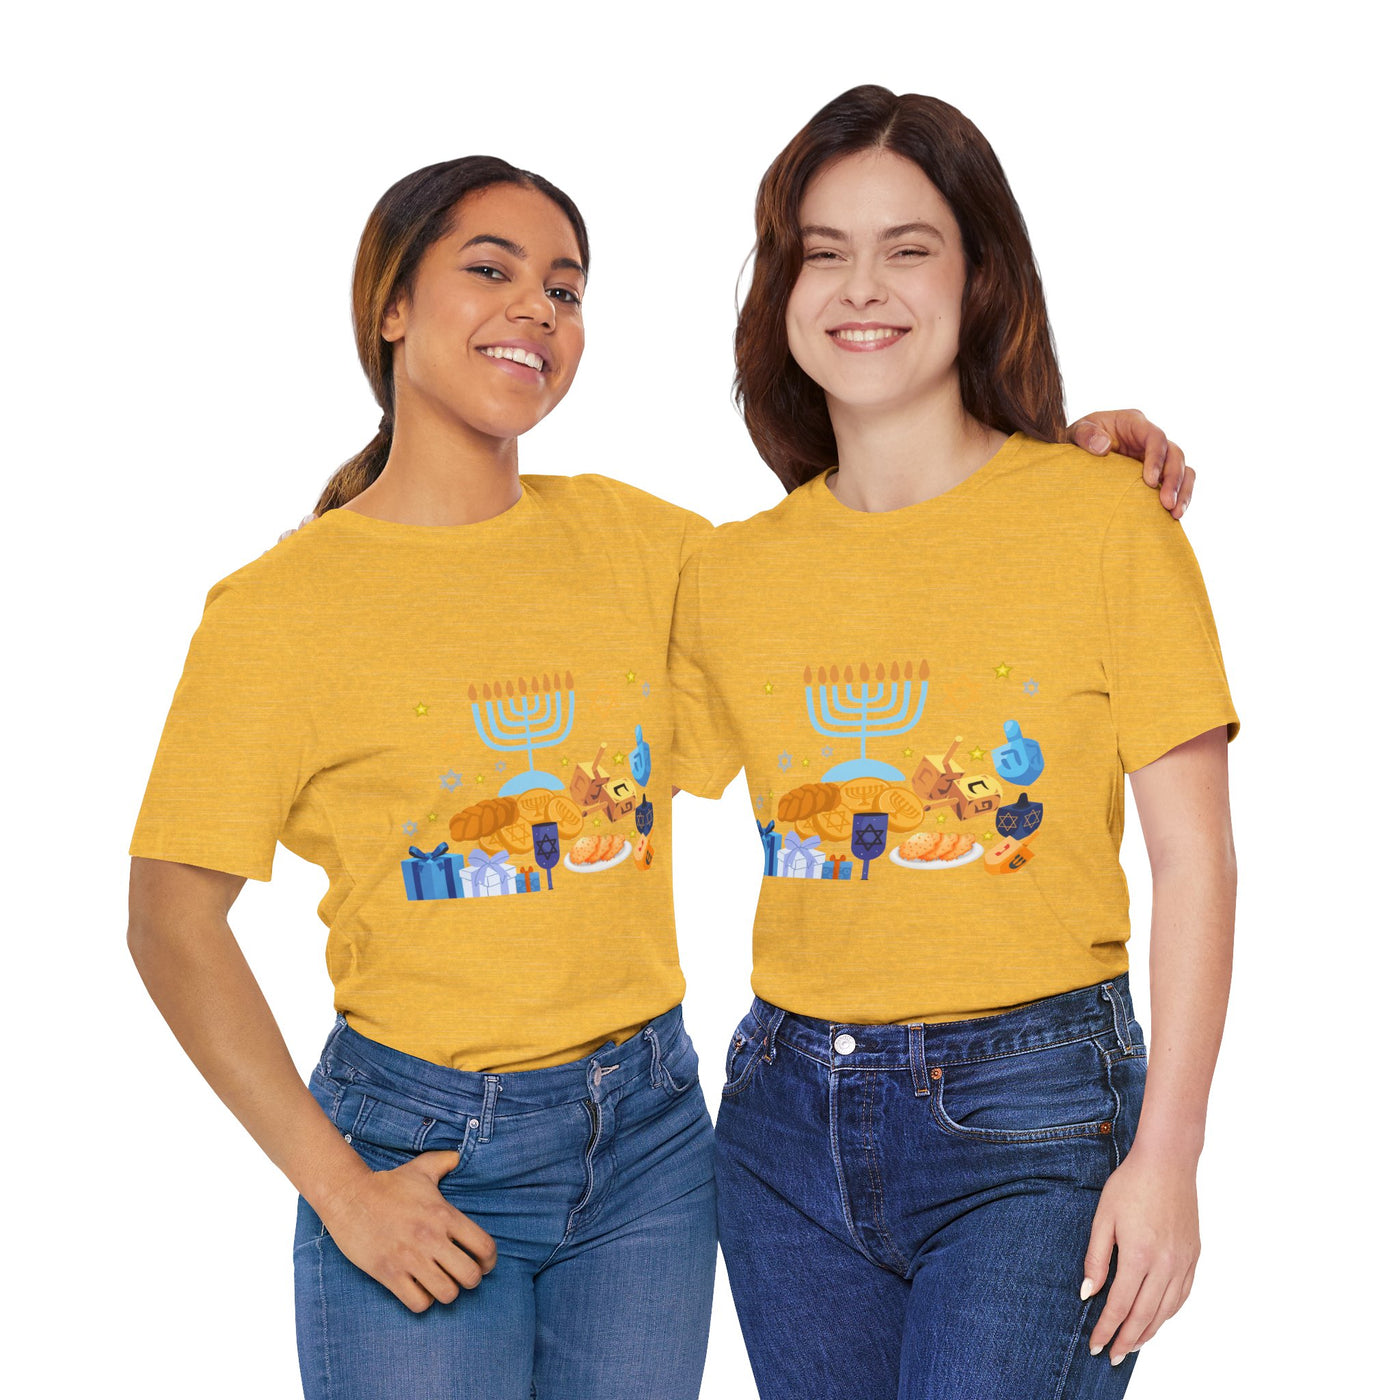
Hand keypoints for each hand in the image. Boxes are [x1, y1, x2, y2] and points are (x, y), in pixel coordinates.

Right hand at [318, 1149, 496, 1311]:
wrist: (349, 1196)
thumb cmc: (388, 1184)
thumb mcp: (421, 1169)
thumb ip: (444, 1162)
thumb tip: (457, 1156)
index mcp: (445, 1215)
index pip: (484, 1247)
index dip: (489, 1260)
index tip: (484, 1263)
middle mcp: (431, 1239)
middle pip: (470, 1276)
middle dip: (471, 1279)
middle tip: (462, 1274)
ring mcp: (410, 1258)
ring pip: (447, 1293)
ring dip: (447, 1291)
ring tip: (441, 1282)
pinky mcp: (389, 1274)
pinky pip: (419, 1303)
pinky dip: (423, 1301)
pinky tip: (419, 1289)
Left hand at [1069, 409, 1194, 517]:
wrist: (1078, 454)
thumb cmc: (1079, 439)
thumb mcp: (1076, 432)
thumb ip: (1086, 435)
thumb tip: (1103, 447)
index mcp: (1134, 423)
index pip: (1155, 436)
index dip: (1156, 458)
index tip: (1149, 482)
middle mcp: (1150, 438)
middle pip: (1175, 454)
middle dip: (1173, 479)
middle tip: (1166, 503)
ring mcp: (1157, 456)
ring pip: (1183, 469)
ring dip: (1182, 491)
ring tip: (1175, 514)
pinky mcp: (1159, 473)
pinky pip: (1179, 483)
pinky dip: (1180, 497)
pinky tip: (1173, 516)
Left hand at [1081, 1149, 1199, 1365]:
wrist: (1167, 1162)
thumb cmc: (1130, 1185)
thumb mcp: (1103, 1218)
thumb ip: (1096, 1258)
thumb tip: (1088, 1293)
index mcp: (1139, 1256)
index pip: (1120, 1305)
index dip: (1107, 1329)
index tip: (1096, 1346)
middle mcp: (1165, 1264)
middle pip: (1145, 1315)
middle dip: (1127, 1339)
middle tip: (1112, 1356)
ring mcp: (1183, 1262)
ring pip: (1166, 1311)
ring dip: (1149, 1332)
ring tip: (1132, 1344)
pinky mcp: (1194, 1256)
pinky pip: (1182, 1295)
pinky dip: (1168, 1313)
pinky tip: (1157, 1319)